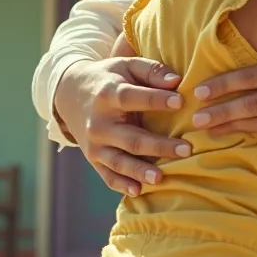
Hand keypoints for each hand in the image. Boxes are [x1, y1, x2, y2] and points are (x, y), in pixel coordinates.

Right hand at [54, 57, 190, 196]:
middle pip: (131, 138)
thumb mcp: (126, 65)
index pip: (132, 98)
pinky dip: (121, 185)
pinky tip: (138, 191)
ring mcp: (94, 144)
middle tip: (186, 149)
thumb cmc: (110, 78)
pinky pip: (107, 175)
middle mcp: (99, 123)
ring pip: (119, 161)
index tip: (180, 101)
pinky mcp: (93, 158)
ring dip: (140, 171)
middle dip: (159, 145)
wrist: (70, 94)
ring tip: (161, 178)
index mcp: (108, 94)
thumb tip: (177, 81)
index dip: (156, 100)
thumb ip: (152, 71)